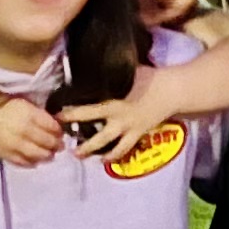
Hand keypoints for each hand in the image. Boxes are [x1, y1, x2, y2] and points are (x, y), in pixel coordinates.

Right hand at [0, 86, 65, 167]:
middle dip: (56, 144)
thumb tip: (51, 123)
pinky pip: (24, 162)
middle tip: (59, 145)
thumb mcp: (21, 101)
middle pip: (49, 143)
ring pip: (39, 155)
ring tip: (49, 154)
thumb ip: (37, 113)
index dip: (59, 131)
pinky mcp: (6, 155)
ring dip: (47, 155)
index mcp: (30, 116)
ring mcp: (16, 146)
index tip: (60, 131)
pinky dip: (32, 162)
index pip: (53, 128)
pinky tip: (35, 161)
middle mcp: (26, 133)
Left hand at [49, 78, 173, 162]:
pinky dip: (113, 156)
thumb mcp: (126, 72)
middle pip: (95, 130)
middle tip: (62, 140)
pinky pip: (123, 149)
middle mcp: (119, 116)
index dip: (72, 114)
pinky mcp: (137, 134)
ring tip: (77, 155)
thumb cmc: (150, 76)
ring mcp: (128, 128)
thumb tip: (90, 68)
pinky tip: (104, 160)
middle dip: (79, 136)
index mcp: (114, 101)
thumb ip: (109, 75)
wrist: (172, 90)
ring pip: (107, 144)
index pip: (88, 109)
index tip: (56, 115)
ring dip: (91, 150)